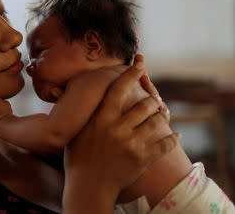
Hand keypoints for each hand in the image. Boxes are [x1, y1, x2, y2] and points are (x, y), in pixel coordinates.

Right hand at [62, 55, 179, 211]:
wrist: (88, 185)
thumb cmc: (77, 157)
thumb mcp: (76, 131)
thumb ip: (84, 114)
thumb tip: (81, 96)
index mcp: (101, 118)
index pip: (118, 88)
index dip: (131, 74)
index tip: (139, 66)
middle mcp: (117, 127)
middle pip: (144, 104)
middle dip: (152, 99)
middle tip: (154, 100)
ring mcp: (131, 143)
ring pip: (156, 121)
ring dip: (162, 116)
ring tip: (162, 114)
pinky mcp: (142, 158)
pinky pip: (164, 145)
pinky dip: (172, 139)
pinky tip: (176, 136)